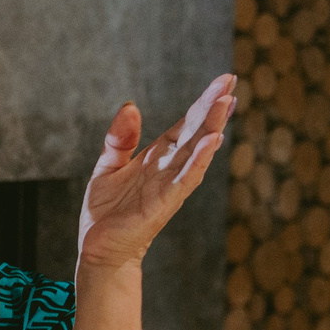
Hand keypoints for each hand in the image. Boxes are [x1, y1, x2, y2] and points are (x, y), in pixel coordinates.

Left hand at [77, 73, 235, 272]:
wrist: (98, 249)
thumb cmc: (106, 212)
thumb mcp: (108, 166)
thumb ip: (120, 139)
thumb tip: (130, 106)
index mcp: (158, 156)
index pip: (186, 124)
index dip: (202, 103)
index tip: (223, 81)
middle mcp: (169, 168)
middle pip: (197, 131)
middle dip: (213, 106)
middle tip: (231, 80)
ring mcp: (170, 185)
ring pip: (197, 150)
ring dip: (212, 126)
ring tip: (227, 100)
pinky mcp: (164, 202)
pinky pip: (186, 178)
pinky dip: (199, 159)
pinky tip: (212, 140)